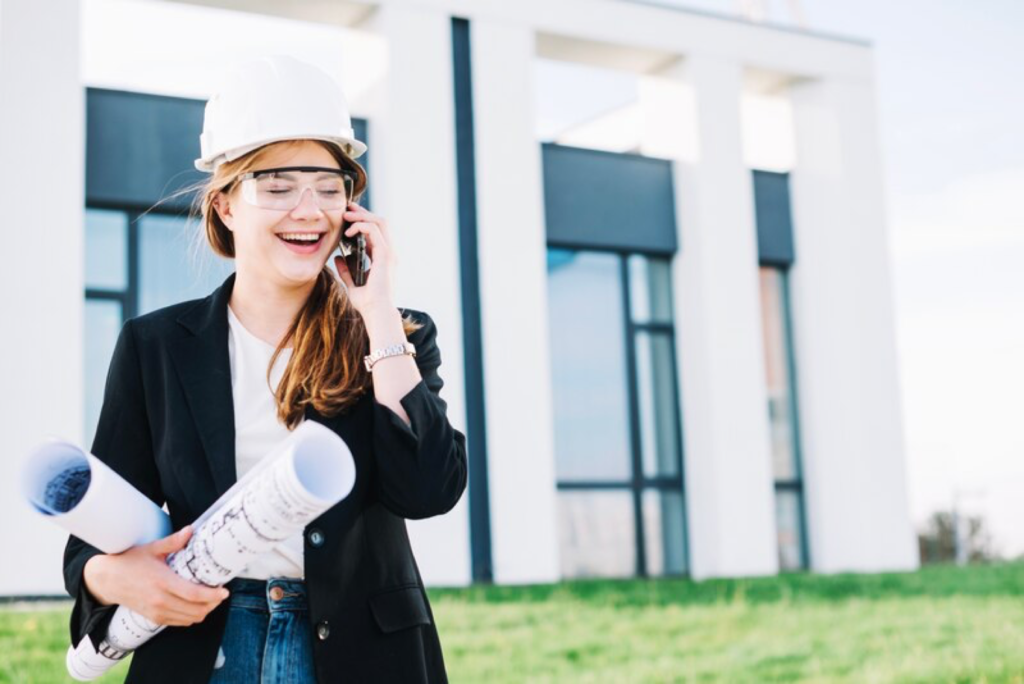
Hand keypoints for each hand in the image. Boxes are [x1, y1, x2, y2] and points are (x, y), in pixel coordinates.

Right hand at [82, 525, 229, 626]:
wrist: (107, 579)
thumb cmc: (130, 561)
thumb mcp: (151, 548)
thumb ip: (173, 541)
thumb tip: (190, 530)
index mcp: (162, 582)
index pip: (194, 594)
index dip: (212, 595)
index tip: (224, 592)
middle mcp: (160, 600)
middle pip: (195, 610)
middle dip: (213, 604)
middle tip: (220, 594)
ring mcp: (156, 612)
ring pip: (189, 619)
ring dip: (204, 611)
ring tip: (210, 599)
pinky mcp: (153, 618)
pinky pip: (179, 623)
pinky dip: (191, 617)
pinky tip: (195, 605)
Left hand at [332, 201, 397, 316]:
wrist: (376, 312)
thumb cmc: (368, 303)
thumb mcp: (353, 284)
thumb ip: (346, 271)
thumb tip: (338, 258)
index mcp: (384, 258)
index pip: (377, 232)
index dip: (363, 220)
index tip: (348, 216)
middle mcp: (389, 253)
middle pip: (380, 222)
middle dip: (363, 212)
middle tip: (347, 208)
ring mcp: (389, 253)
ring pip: (379, 222)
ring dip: (362, 215)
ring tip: (347, 215)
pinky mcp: (385, 255)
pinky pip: (374, 231)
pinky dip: (361, 226)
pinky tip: (348, 232)